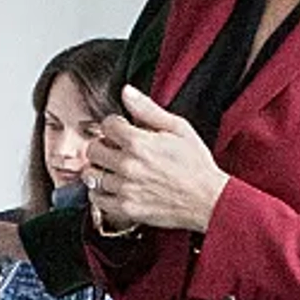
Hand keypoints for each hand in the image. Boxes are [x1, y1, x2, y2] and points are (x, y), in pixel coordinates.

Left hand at [84, 86, 229, 232]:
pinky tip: (114, 188)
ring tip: (114, 170)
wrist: (208, 200)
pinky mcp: (127, 208)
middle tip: (115, 150)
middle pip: (92, 150)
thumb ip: (148, 109)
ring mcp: (126, 188)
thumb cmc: (196, 165)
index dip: (114, 125)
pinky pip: (97, 199)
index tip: (121, 130)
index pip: (106, 125)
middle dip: (102, 146)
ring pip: (91, 175)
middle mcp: (128, 165)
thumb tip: (126, 91)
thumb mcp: (179, 128)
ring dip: (100, 170)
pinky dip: (101, 193)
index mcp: (139, 142)